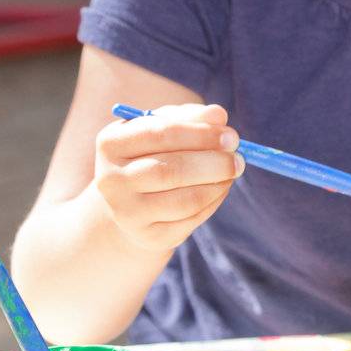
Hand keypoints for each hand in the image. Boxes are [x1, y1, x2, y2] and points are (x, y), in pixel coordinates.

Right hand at [92, 103, 243, 253]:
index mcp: (111, 143)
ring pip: (186, 200)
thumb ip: (190, 117)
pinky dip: (213, 202)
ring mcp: (127, 212)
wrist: (132, 199)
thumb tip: (218, 114)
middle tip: (239, 158)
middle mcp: (111, 180)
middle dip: (214, 163)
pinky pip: (191, 219)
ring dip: (218, 184)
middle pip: (172, 170)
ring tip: (232, 172)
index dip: (202, 134)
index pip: (162, 133)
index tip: (232, 136)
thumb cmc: (153, 152)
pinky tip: (219, 189)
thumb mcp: (164, 127)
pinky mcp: (148, 236)